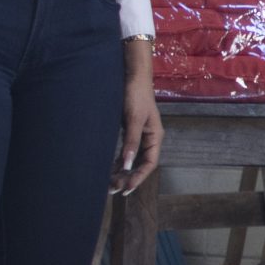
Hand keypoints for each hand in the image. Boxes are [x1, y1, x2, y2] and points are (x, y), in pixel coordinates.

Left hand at [115, 54, 162, 193]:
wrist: (131, 75)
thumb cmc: (135, 95)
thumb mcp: (134, 119)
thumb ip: (131, 142)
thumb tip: (126, 165)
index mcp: (154, 136)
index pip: (149, 163)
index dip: (138, 177)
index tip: (126, 189)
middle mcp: (148, 138)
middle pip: (140, 163)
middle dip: (128, 177)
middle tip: (113, 189)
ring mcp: (139, 134)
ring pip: (132, 158)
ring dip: (122, 170)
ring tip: (109, 182)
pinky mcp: (129, 130)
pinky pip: (125, 150)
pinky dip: (118, 160)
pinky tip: (109, 167)